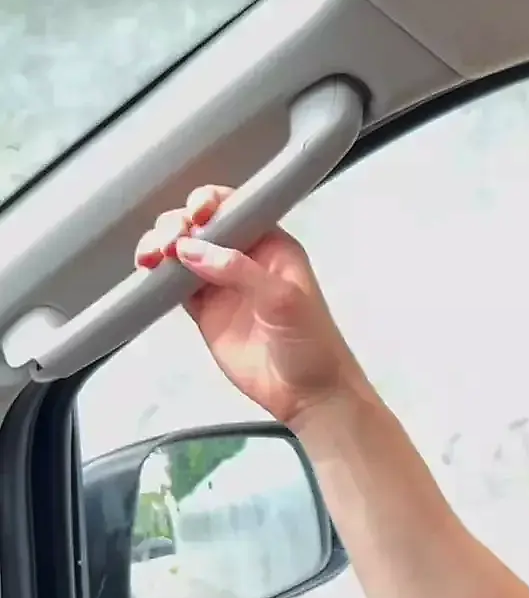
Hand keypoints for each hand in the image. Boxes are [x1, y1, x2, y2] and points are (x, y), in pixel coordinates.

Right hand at [136, 184, 365, 427]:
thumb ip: (240, 271)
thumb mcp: (284, 300)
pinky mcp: (204, 310)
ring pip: (181, 250)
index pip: (236, 208)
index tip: (196, 214)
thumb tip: (193, 249)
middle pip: (201, 226)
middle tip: (169, 243)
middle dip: (179, 224)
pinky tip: (147, 272)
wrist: (308, 394)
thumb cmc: (313, 345)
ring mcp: (222, 284)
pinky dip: (156, 275)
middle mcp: (245, 259)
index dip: (211, 203)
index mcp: (272, 246)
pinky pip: (172, 283)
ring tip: (152, 256)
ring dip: (161, 245)